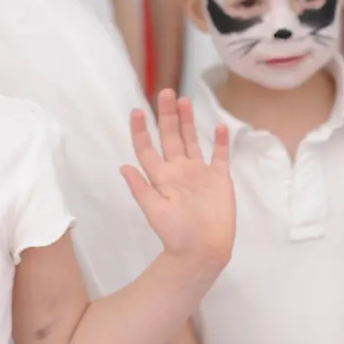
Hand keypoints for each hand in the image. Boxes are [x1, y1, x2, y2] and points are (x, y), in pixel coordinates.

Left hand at [122, 91, 233, 267]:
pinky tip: (218, 126)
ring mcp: (200, 173)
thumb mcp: (154, 211)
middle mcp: (179, 170)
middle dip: (167, 115)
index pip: (148, 148)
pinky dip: (220, 142)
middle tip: (165, 92)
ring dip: (188, 122)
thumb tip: (123, 166)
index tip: (137, 111)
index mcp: (161, 177)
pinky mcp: (219, 179)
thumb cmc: (176, 234)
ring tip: (185, 100)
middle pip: (170, 137)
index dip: (141, 130)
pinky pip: (220, 156)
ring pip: (192, 141)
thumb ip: (141, 188)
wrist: (203, 252)